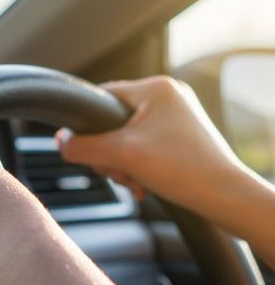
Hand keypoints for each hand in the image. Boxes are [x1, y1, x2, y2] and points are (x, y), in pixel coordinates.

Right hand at [56, 76, 245, 211]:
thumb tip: (59, 141)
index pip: (102, 97)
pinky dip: (137, 168)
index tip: (82, 148)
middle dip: (108, 153)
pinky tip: (142, 186)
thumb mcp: (121, 155)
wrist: (224, 196)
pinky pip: (144, 149)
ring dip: (122, 165)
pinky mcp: (180, 138)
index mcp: (155, 88)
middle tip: (118, 172)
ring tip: (134, 182)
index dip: (86, 125)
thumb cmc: (181, 168)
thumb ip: (83, 146)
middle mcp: (168, 97)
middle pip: (112, 122)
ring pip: (126, 139)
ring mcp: (176, 118)